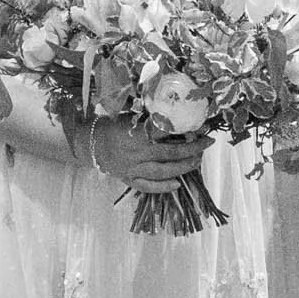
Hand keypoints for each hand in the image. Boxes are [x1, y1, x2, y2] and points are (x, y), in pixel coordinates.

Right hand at [89, 120, 209, 193]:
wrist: (91, 142)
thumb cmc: (113, 125)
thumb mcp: (130, 116)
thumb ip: (150, 117)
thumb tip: (175, 111)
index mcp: (138, 134)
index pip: (167, 132)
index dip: (186, 130)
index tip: (200, 127)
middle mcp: (138, 152)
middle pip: (171, 153)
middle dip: (193, 149)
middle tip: (207, 143)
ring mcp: (134, 168)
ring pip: (164, 171)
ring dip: (183, 167)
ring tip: (198, 161)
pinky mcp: (130, 179)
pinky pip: (148, 186)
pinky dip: (163, 187)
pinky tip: (177, 184)